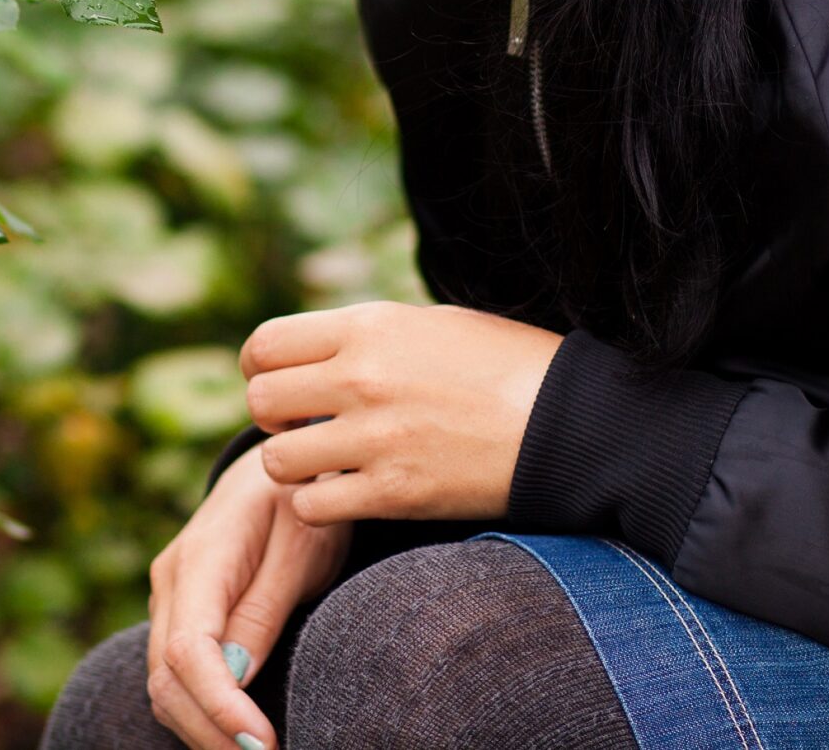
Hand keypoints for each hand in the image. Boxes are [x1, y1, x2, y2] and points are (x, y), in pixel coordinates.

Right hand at [147, 444, 351, 749]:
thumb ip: (266, 607)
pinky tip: (237, 730)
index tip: (261, 742)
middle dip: (211, 732)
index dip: (218, 705)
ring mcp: (168, 598)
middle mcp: (170, 581)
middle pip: (166, 679)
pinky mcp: (178, 614)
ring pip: (164, 685)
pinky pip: (175, 676)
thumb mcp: (303, 543)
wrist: (276, 467)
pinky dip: (201, 712)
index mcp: (201, 558)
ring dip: (204, 731)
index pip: (187, 650)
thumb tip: (235, 675)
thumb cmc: (300, 500)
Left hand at [241, 299, 564, 524]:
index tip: (281, 386)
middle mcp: (362, 377)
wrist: (569, 422)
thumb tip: (319, 349)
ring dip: (293, 467)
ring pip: (276, 460)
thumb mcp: (433, 323)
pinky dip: (319, 506)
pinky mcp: (394, 493)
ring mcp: (375, 438)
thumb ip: (368, 334)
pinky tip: (348, 495)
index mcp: (370, 326)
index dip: (260, 369)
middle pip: (259, 400)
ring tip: (327, 465)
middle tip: (302, 428)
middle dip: (273, 419)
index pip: (265, 344)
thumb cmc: (506, 367)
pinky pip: (312, 506)